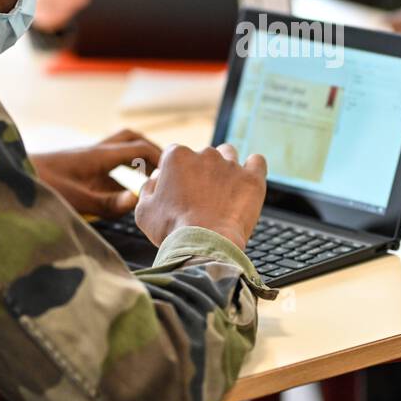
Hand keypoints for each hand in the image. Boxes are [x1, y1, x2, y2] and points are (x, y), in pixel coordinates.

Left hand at [31, 129, 161, 216]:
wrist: (11, 177)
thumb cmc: (41, 188)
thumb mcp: (76, 201)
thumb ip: (108, 203)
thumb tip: (139, 200)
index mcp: (98, 155)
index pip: (139, 148)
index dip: (160, 158)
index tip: (174, 173)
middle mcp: (95, 151)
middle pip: (131, 138)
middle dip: (151, 150)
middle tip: (164, 170)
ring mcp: (86, 158)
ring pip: (120, 149)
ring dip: (136, 160)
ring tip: (150, 181)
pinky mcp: (79, 168)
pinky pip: (108, 164)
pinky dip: (121, 173)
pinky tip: (123, 192)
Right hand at [135, 143, 266, 249]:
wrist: (203, 245)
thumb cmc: (172, 230)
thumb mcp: (144, 210)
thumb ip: (148, 188)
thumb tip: (156, 178)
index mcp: (177, 157)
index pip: (174, 155)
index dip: (175, 173)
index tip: (178, 189)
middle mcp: (205, 154)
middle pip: (202, 155)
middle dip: (200, 171)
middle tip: (200, 197)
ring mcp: (230, 165)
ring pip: (228, 154)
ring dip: (225, 167)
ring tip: (223, 190)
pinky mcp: (252, 178)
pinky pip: (257, 161)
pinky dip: (253, 168)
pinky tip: (246, 180)